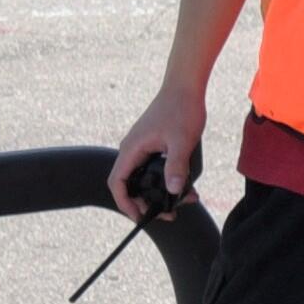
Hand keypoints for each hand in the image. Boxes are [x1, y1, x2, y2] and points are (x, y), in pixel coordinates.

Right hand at [110, 85, 202, 217]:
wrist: (185, 86)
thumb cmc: (181, 109)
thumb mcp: (181, 141)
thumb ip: (176, 166)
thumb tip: (172, 191)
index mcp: (131, 149)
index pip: (117, 184)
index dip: (125, 204)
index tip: (141, 217)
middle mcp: (132, 149)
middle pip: (130, 184)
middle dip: (147, 202)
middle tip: (169, 213)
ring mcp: (142, 147)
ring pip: (144, 177)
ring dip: (160, 192)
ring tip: (183, 201)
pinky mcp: (153, 145)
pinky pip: (154, 168)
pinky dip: (167, 179)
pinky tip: (186, 186)